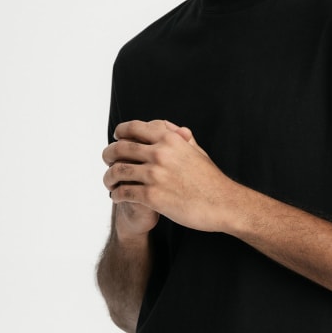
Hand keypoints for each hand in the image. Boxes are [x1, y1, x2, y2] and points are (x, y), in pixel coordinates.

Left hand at [103, 120, 238, 232]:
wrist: (223, 204)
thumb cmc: (211, 179)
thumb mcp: (197, 152)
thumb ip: (181, 139)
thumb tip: (173, 129)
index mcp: (170, 139)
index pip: (134, 128)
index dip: (121, 132)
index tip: (117, 139)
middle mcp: (160, 154)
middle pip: (120, 148)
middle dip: (108, 155)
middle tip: (108, 161)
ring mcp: (155, 175)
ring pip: (117, 171)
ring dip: (108, 178)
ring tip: (109, 183)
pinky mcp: (153, 196)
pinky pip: (124, 192)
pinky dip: (116, 194)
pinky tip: (117, 197)